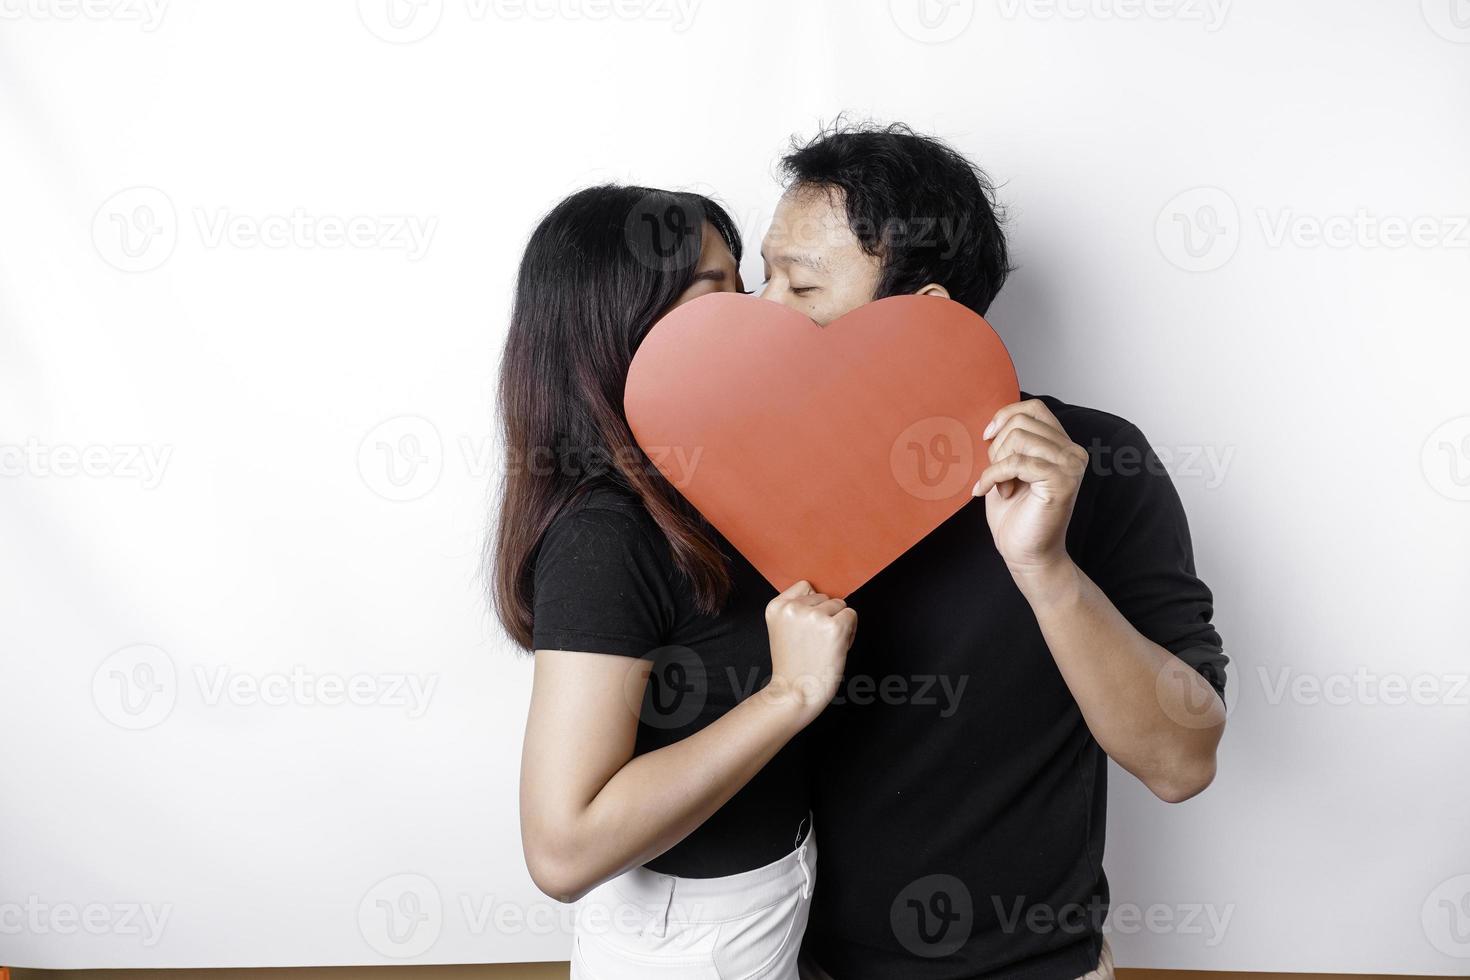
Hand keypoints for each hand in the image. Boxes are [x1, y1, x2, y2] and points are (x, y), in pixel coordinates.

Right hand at [762, 579, 855, 726]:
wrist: (796, 693)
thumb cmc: (794, 665)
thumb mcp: (782, 628)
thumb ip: (795, 608)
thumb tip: (822, 592)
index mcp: (776, 607)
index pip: (805, 586)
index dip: (812, 606)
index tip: (805, 629)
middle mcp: (793, 608)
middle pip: (824, 596)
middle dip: (826, 616)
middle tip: (816, 642)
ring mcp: (814, 617)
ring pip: (839, 604)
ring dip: (838, 623)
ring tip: (825, 645)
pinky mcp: (835, 627)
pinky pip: (851, 615)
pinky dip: (850, 631)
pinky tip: (837, 647)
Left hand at [972, 399, 1088, 586]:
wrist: (1026, 553)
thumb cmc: (1015, 515)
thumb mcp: (1008, 469)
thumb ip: (1009, 443)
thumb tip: (992, 421)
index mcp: (1061, 445)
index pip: (1034, 408)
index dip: (1005, 415)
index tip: (987, 437)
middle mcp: (1072, 452)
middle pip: (1022, 421)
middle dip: (997, 446)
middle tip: (995, 475)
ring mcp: (1071, 466)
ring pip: (1019, 437)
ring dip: (997, 462)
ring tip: (999, 487)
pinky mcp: (1062, 481)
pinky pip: (1018, 462)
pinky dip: (994, 475)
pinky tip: (988, 492)